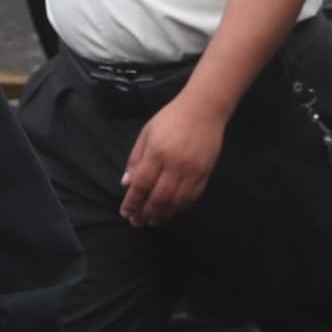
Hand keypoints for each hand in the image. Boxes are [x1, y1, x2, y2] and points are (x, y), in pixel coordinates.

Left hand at [120, 90, 226, 224]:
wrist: (204, 109)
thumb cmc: (171, 118)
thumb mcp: (147, 133)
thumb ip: (136, 158)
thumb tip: (126, 184)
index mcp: (156, 153)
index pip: (141, 185)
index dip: (132, 202)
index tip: (125, 213)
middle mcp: (174, 165)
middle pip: (158, 198)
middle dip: (145, 213)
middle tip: (137, 223)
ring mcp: (192, 171)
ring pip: (175, 202)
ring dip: (162, 214)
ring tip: (152, 221)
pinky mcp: (205, 174)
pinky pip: (192, 197)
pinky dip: (180, 208)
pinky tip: (171, 212)